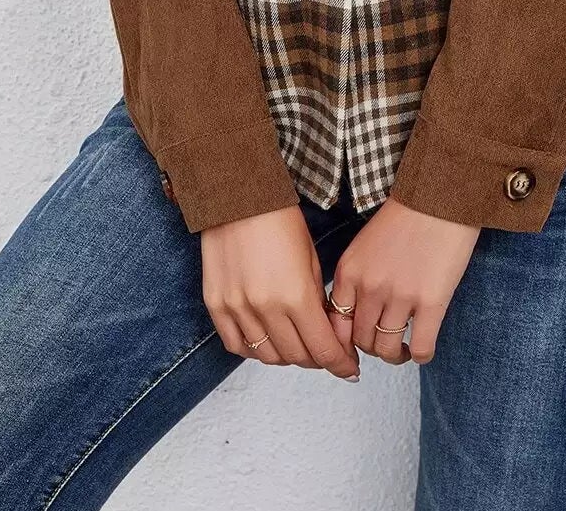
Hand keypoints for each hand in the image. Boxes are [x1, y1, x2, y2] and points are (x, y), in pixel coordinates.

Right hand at [201, 204, 361, 379]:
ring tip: (297, 345)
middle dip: (317, 359)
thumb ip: (316, 300)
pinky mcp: (216, 305)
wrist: (237, 198)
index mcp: (296, 295)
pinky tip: (266, 339)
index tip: (349, 368)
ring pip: (267, 356)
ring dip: (287, 356)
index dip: (340, 364)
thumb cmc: (279, 220)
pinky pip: (237, 345)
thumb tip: (325, 331)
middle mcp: (266, 308)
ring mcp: (238, 309)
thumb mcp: (310, 259)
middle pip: (297, 357)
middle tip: (325, 352)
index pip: (323, 349)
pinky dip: (254, 349)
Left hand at [327, 194, 479, 364]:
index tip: (356, 345)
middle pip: (361, 340)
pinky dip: (421, 355)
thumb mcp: (364, 244)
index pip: (335, 325)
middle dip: (372, 347)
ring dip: (395, 355)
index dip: (344, 343)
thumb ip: (355, 277)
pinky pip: (422, 348)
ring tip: (404, 348)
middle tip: (385, 342)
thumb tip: (352, 314)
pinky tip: (422, 347)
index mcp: (350, 271)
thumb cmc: (404, 217)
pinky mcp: (432, 302)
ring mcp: (400, 296)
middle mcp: (370, 287)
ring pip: (387, 350)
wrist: (439, 197)